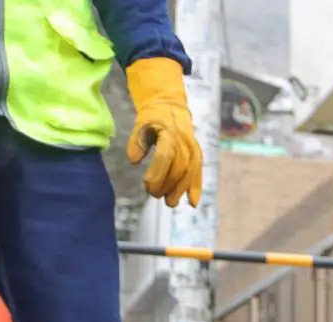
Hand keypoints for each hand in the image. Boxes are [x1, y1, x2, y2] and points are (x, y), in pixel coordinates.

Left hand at [125, 58, 202, 207]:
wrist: (170, 106)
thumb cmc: (152, 118)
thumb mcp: (140, 125)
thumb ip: (136, 143)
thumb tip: (133, 162)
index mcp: (170, 134)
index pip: (166, 157)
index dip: (157, 173)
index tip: (146, 185)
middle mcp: (185, 143)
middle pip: (179, 168)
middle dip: (167, 185)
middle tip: (154, 195)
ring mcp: (194, 150)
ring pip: (190, 173)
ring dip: (180, 190)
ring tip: (170, 203)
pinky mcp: (197, 156)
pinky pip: (198, 174)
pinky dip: (196, 189)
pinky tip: (192, 203)